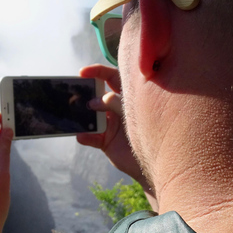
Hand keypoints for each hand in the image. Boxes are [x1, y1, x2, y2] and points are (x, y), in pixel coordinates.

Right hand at [76, 64, 145, 183]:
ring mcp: (109, 125)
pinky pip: (91, 138)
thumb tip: (94, 101)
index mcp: (126, 96)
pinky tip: (82, 136)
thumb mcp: (135, 112)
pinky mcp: (105, 141)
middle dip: (85, 93)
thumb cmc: (152, 131)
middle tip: (76, 93)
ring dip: (83, 116)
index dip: (97, 71)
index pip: (111, 77)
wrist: (156, 160)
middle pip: (96, 96)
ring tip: (76, 115)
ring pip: (91, 117)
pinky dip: (85, 137)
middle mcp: (115, 108)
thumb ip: (115, 103)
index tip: (83, 73)